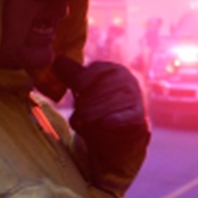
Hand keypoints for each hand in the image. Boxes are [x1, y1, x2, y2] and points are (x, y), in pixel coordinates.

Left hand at [52, 57, 149, 190]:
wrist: (119, 137)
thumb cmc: (99, 109)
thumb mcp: (84, 91)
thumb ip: (72, 75)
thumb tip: (58, 60)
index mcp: (113, 69)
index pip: (94, 71)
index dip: (81, 82)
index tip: (77, 90)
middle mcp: (127, 80)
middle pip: (98, 91)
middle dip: (85, 106)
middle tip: (80, 116)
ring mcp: (136, 97)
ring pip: (106, 106)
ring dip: (93, 118)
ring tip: (87, 123)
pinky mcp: (139, 117)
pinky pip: (126, 117)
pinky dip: (115, 120)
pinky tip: (105, 123)